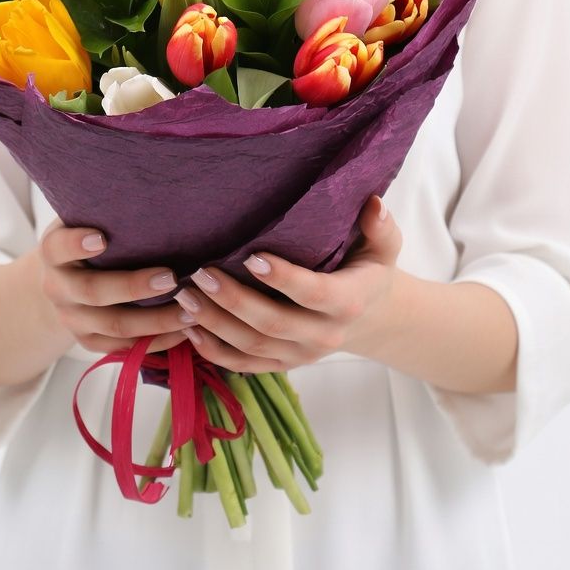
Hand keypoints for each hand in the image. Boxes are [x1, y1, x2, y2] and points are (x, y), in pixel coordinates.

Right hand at [37, 219, 190, 354]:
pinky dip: (157, 342)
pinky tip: (186, 331)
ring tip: (191, 310)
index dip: (75, 244)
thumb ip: (105, 211)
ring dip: (155, 321)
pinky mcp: (89, 341)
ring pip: (114, 326)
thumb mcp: (84, 219)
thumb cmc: (87, 237)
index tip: (101, 238)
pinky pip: (125, 348)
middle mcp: (58, 288)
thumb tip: (156, 187)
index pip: (58, 247)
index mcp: (53, 252)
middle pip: (93, 292)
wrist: (62, 282)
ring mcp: (72, 319)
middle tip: (171, 278)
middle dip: (133, 287)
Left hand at [173, 195, 404, 371]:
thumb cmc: (369, 271)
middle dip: (234, 300)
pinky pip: (244, 365)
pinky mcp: (283, 365)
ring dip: (215, 324)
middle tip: (200, 274)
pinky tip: (188, 329)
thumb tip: (373, 204)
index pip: (313, 293)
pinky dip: (214, 352)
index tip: (251, 256)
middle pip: (273, 323)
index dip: (283, 278)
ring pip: (252, 346)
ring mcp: (301, 355)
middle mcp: (324, 335)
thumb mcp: (384, 248)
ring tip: (185, 297)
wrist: (373, 318)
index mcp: (348, 302)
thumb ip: (380, 228)